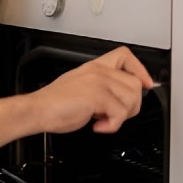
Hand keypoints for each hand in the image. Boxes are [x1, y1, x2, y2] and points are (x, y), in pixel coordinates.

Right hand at [31, 47, 153, 133]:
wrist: (38, 110)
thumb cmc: (54, 103)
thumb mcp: (81, 87)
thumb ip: (101, 87)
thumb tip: (120, 99)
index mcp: (94, 67)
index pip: (124, 55)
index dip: (139, 69)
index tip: (145, 83)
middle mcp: (98, 71)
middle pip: (134, 83)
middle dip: (131, 105)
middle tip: (114, 114)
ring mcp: (98, 82)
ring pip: (131, 99)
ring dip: (121, 116)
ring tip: (103, 119)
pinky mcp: (97, 96)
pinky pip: (119, 114)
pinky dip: (112, 126)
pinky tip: (98, 126)